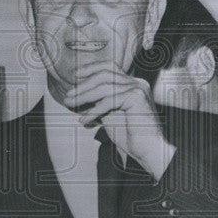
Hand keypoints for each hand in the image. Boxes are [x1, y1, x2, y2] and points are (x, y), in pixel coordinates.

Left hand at [62, 65, 175, 180]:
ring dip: (84, 95)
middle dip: (83, 84)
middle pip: (104, 74)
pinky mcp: (137, 98)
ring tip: (70, 104)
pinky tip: (84, 120)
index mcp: (132, 84)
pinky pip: (109, 101)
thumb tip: (77, 97)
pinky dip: (93, 111)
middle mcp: (137, 83)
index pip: (109, 67)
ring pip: (104, 86)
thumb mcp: (110, 115)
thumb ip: (98, 103)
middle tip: (68, 96)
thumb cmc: (130, 135)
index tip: (74, 76)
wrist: (149, 150)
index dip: (90, 69)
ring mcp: (138, 88)